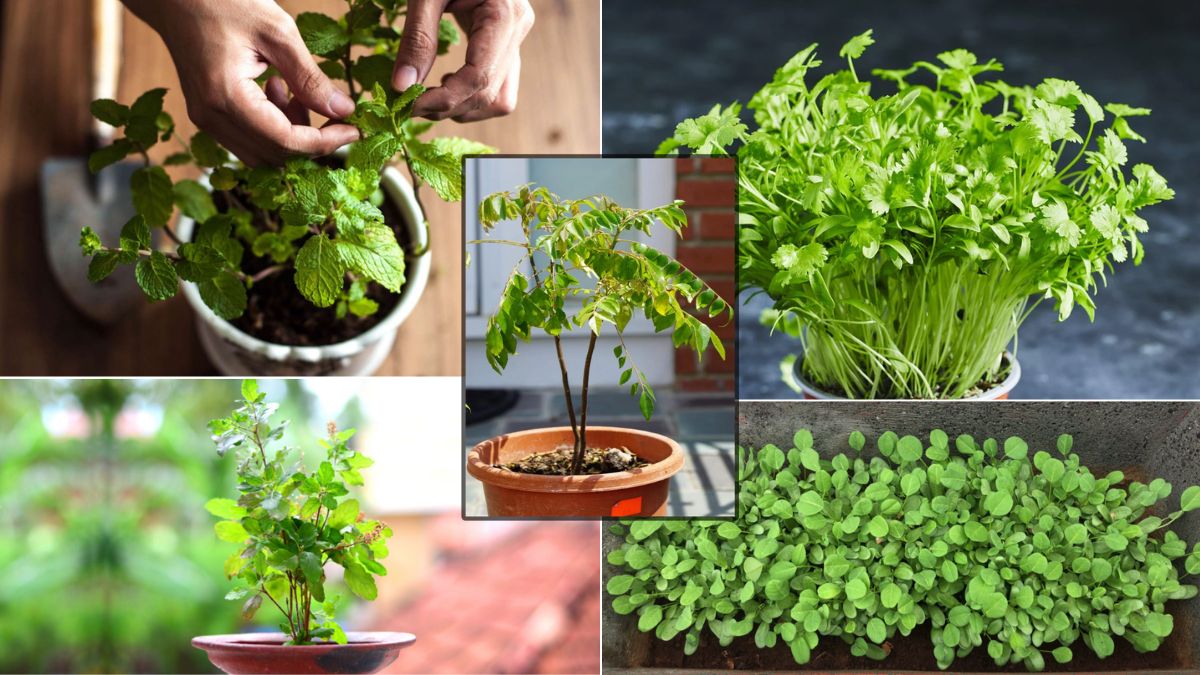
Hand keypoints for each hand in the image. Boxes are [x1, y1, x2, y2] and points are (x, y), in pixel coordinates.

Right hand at [123, 0, 359, 165]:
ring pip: (261, 152)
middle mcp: (210, 117)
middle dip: (311, 141)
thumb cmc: (223, 0)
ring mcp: (205, 118)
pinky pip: (247, 137)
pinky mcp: (206, 114)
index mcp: (225, 97)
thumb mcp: (277, 33)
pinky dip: (273, 126)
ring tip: (300, 94)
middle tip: (336, 114)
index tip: (355, 130)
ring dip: (291, 134)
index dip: (326, 142)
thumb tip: (344, 110)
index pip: (286, 142)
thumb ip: (310, 77)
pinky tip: (279, 91)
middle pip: (274, 155)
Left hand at [392, 0, 533, 121]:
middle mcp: (518, 29)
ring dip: (465, 108)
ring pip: (501, 99)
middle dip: (449, 106)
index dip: (444, 99)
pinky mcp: (509, 43)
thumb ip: (417, 39)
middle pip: (490, 94)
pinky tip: (446, 85)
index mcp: (504, 14)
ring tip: (430, 97)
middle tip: (410, 103)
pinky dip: (472, 96)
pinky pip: (499, 86)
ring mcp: (518, 38)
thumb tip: (402, 86)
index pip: (479, 77)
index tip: (409, 104)